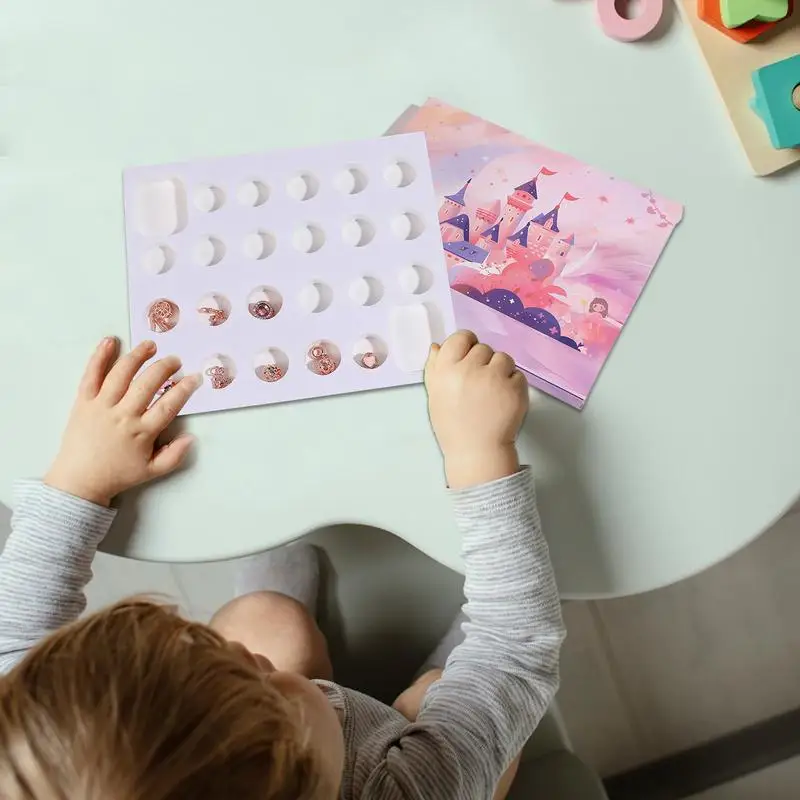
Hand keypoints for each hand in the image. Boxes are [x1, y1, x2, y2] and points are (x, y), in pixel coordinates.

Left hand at [44, 338, 200, 505]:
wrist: (79, 480)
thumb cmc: (118, 475)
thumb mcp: (152, 472)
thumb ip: (175, 456)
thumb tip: (191, 438)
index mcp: (142, 432)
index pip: (168, 405)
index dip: (184, 389)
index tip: (195, 378)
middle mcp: (123, 415)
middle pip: (147, 384)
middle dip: (164, 368)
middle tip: (175, 360)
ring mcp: (101, 406)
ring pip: (121, 374)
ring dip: (137, 356)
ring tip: (150, 345)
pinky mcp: (83, 402)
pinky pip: (91, 375)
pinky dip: (99, 357)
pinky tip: (110, 341)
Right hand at [424, 331, 527, 489]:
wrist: (476, 451)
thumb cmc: (452, 424)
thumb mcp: (435, 395)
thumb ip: (434, 368)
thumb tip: (438, 345)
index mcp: (446, 369)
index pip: (461, 337)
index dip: (467, 345)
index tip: (470, 358)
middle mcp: (470, 369)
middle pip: (483, 348)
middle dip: (483, 362)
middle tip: (480, 384)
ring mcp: (495, 377)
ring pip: (503, 358)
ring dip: (501, 371)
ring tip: (494, 392)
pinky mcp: (515, 387)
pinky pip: (518, 374)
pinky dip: (514, 385)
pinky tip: (504, 400)